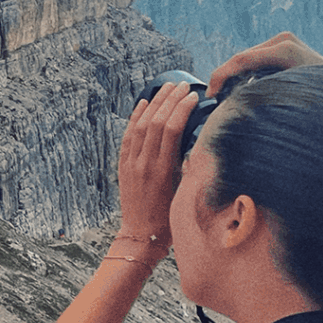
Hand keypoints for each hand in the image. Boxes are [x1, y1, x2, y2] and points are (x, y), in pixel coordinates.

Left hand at [118, 82, 199, 246]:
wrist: (141, 237)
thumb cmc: (169, 220)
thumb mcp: (185, 192)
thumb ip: (189, 167)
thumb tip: (199, 140)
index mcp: (163, 170)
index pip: (171, 129)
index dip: (182, 109)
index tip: (194, 97)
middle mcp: (144, 163)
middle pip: (155, 121)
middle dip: (169, 99)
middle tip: (182, 85)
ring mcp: (131, 164)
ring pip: (140, 125)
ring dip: (153, 103)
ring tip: (165, 87)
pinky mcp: (123, 166)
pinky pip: (127, 136)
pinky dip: (134, 117)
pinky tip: (142, 104)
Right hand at [206, 32, 322, 97]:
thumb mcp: (287, 101)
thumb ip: (258, 98)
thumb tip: (228, 108)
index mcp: (285, 48)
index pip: (241, 59)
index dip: (220, 76)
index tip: (210, 95)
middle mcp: (284, 40)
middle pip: (242, 58)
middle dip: (225, 78)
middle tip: (215, 100)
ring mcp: (286, 43)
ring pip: (248, 60)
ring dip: (235, 78)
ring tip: (227, 98)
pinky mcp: (286, 50)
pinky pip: (257, 62)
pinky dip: (246, 76)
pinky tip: (243, 91)